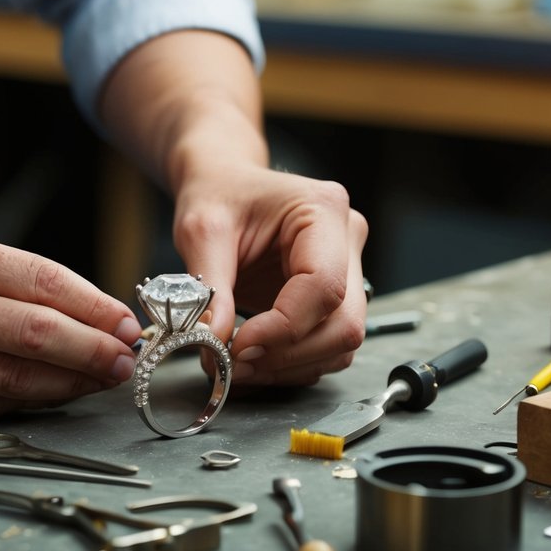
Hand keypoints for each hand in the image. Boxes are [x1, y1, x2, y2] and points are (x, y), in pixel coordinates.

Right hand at [0, 227, 141, 420]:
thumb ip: (4, 274)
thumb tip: (85, 306)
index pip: (43, 281)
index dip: (95, 307)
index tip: (126, 322)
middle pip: (37, 334)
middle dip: (94, 350)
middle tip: (126, 360)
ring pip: (16, 378)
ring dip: (71, 383)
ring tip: (102, 380)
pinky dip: (31, 401)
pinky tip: (56, 395)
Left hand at [173, 165, 368, 385]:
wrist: (225, 184)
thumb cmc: (218, 194)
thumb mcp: (201, 230)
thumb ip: (210, 289)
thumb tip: (214, 343)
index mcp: (323, 210)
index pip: (323, 286)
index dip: (284, 328)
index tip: (238, 346)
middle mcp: (347, 240)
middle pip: (345, 322)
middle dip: (289, 354)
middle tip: (236, 363)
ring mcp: (348, 270)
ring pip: (342, 342)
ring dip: (291, 365)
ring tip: (239, 363)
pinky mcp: (335, 297)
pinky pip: (328, 345)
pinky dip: (293, 363)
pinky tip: (256, 357)